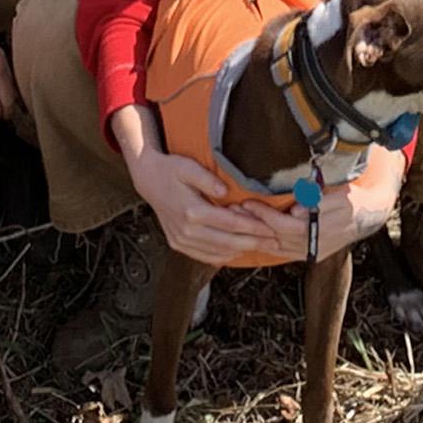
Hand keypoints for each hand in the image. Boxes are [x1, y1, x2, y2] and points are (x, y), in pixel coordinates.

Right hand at [121, 138, 293, 266]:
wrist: (148, 180)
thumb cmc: (170, 170)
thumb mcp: (188, 167)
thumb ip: (207, 179)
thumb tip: (225, 191)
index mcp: (192, 211)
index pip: (231, 223)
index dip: (253, 227)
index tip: (271, 229)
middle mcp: (186, 230)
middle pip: (228, 242)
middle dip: (254, 242)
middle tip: (274, 242)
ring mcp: (181, 240)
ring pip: (218, 252)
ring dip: (241, 251)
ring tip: (261, 247)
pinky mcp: (178, 244)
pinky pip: (204, 256)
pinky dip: (223, 256)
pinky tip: (236, 251)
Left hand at [234, 143, 407, 264]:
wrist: (366, 216)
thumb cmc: (350, 199)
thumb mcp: (340, 195)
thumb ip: (319, 201)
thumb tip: (297, 210)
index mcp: (321, 229)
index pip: (285, 225)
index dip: (265, 215)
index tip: (246, 202)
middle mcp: (313, 245)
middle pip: (277, 237)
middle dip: (254, 224)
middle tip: (233, 210)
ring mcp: (310, 251)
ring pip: (276, 247)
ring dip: (255, 234)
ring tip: (236, 220)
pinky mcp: (307, 254)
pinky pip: (281, 253)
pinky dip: (265, 244)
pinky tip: (250, 236)